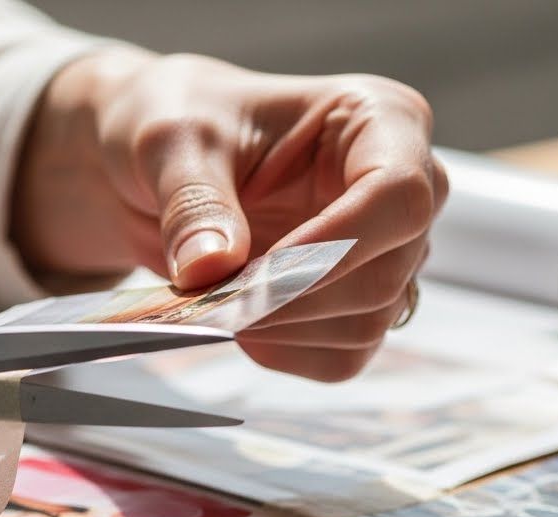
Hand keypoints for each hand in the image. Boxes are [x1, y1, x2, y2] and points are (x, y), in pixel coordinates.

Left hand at [11, 51, 446, 380]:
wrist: (157, 163)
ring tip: (216, 303)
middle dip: (291, 298)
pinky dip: (285, 352)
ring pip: (367, 323)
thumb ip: (194, 203)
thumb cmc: (179, 122)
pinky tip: (239, 323)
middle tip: (213, 296)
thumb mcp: (170, 143)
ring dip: (282, 329)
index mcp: (378, 119)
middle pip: (384, 274)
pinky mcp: (354, 301)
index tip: (258, 270)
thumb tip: (211, 268)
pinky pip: (342, 357)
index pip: (398, 194)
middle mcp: (400, 186)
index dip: (334, 243)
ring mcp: (385, 250)